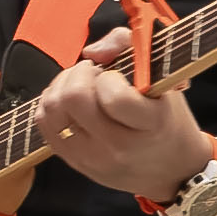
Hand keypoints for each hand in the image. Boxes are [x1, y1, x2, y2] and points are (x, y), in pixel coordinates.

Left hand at [23, 33, 216, 206]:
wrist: (172, 169)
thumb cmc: (167, 117)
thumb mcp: (165, 78)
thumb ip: (129, 46)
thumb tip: (91, 52)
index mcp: (151, 124)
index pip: (114, 97)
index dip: (108, 76)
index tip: (116, 76)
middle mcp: (120, 147)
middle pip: (73, 99)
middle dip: (79, 74)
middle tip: (93, 74)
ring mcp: (94, 159)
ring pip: (51, 110)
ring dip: (61, 87)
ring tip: (81, 86)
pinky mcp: (75, 163)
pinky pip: (43, 125)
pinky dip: (51, 104)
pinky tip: (69, 102)